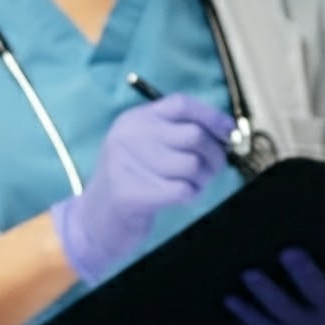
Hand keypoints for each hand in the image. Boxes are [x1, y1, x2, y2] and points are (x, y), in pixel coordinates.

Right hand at [51, 93, 232, 284]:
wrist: (94, 220)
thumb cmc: (132, 182)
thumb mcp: (147, 147)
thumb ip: (177, 134)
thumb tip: (226, 131)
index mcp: (134, 119)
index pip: (180, 104)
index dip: (212, 116)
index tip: (230, 132)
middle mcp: (127, 135)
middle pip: (193, 135)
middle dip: (214, 154)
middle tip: (211, 169)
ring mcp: (125, 164)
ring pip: (192, 164)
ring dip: (202, 179)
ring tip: (191, 185)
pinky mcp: (129, 194)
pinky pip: (181, 190)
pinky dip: (190, 195)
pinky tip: (180, 197)